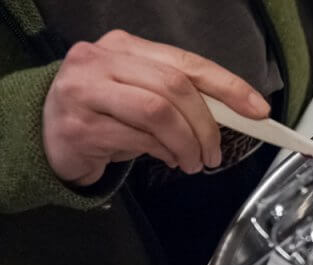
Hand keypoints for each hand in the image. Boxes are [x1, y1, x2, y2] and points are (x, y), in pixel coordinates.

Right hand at [42, 29, 270, 185]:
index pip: (188, 63)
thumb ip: (182, 100)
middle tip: (214, 154)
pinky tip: (167, 160)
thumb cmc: (105, 115)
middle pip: (175, 87)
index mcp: (127, 47)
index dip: (229, 86)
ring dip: (186, 144)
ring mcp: (86, 90)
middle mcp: (103, 60)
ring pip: (158, 112)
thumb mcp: (144, 98)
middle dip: (206, 126)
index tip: (257, 110)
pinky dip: (162, 153)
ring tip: (192, 162)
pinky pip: (136, 139)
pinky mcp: (79, 125)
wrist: (48, 137)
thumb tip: (234, 115)